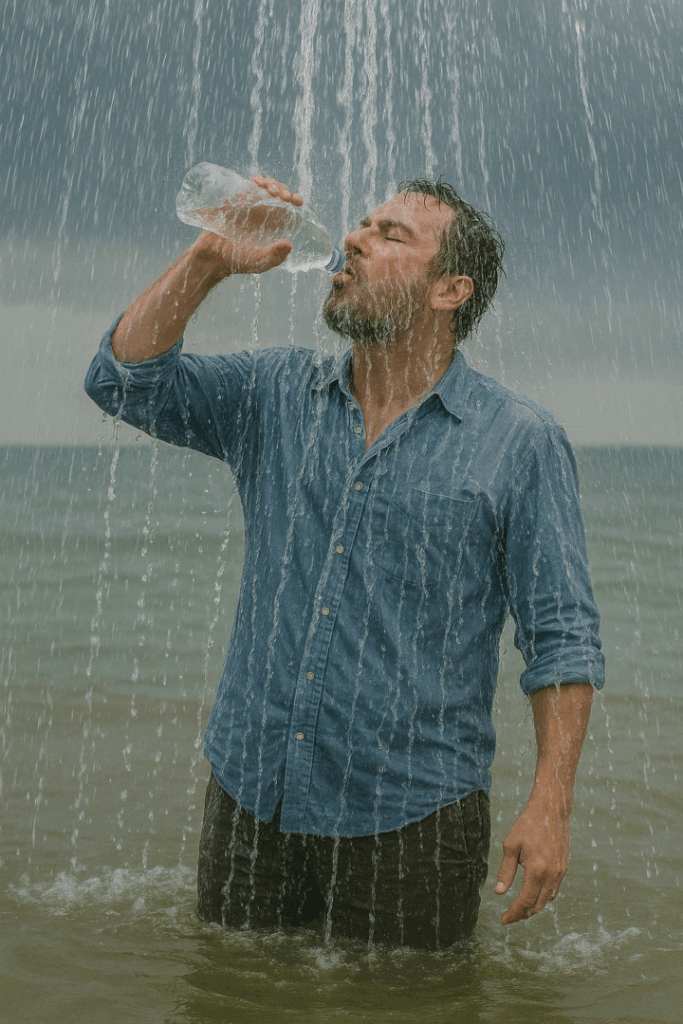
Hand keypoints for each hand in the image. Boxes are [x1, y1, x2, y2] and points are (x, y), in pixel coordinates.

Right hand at [191, 176, 303, 276]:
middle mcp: (263, 214)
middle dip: (283, 190)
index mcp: (273, 225)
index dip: (295, 201)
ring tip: (271, 191)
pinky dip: (255, 182)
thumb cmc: (238, 262)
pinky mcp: (235, 200)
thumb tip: (290, 244)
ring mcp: (249, 206)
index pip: (289, 208)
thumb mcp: (260, 262)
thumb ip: (275, 256)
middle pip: (278, 193)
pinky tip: (258, 185)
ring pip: (265, 187)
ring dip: (271, 184)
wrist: (212, 256)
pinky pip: (247, 185)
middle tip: (283, 196)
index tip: (297, 201)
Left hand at [494, 798, 569, 924]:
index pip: (525, 901)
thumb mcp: (511, 846)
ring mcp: (560, 872)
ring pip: (548, 899)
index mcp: (537, 871)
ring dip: (534, 907)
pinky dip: (544, 897)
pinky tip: (535, 895)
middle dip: (523, 914)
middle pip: (537, 904)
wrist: (551, 809)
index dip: (514, 913)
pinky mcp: (564, 866)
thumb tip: (499, 892)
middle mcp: (552, 875)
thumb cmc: (528, 824)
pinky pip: (555, 889)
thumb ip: (506, 871)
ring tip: (521, 910)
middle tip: (510, 918)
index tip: (503, 920)